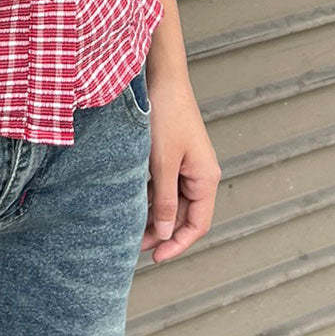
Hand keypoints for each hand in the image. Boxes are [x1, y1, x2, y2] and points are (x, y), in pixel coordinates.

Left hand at [142, 68, 221, 261]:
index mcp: (205, 178)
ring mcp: (186, 164)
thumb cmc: (165, 117)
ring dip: (153, 215)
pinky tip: (131, 201)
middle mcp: (200, 174)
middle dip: (162, 232)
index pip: (197, 225)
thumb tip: (164, 233)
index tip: (155, 257)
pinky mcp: (172, 154)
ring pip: (171, 201)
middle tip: (134, 244)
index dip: (177, 244)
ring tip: (129, 227)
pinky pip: (163, 184)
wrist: (161, 78)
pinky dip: (149, 196)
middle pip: (183, 215)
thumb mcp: (161, 163)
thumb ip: (163, 200)